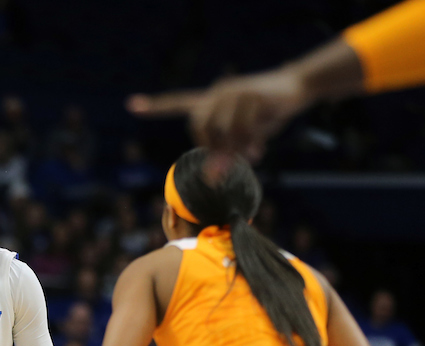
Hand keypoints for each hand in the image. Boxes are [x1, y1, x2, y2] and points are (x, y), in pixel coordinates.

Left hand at [129, 68, 308, 156]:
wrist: (293, 88)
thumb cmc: (265, 113)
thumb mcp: (244, 137)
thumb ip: (226, 153)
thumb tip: (213, 179)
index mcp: (210, 101)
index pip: (177, 102)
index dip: (155, 106)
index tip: (131, 105)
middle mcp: (217, 92)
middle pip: (199, 125)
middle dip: (211, 148)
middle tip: (228, 163)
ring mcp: (233, 91)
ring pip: (222, 129)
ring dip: (235, 149)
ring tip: (252, 156)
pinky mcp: (251, 93)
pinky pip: (243, 127)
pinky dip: (249, 144)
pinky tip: (259, 150)